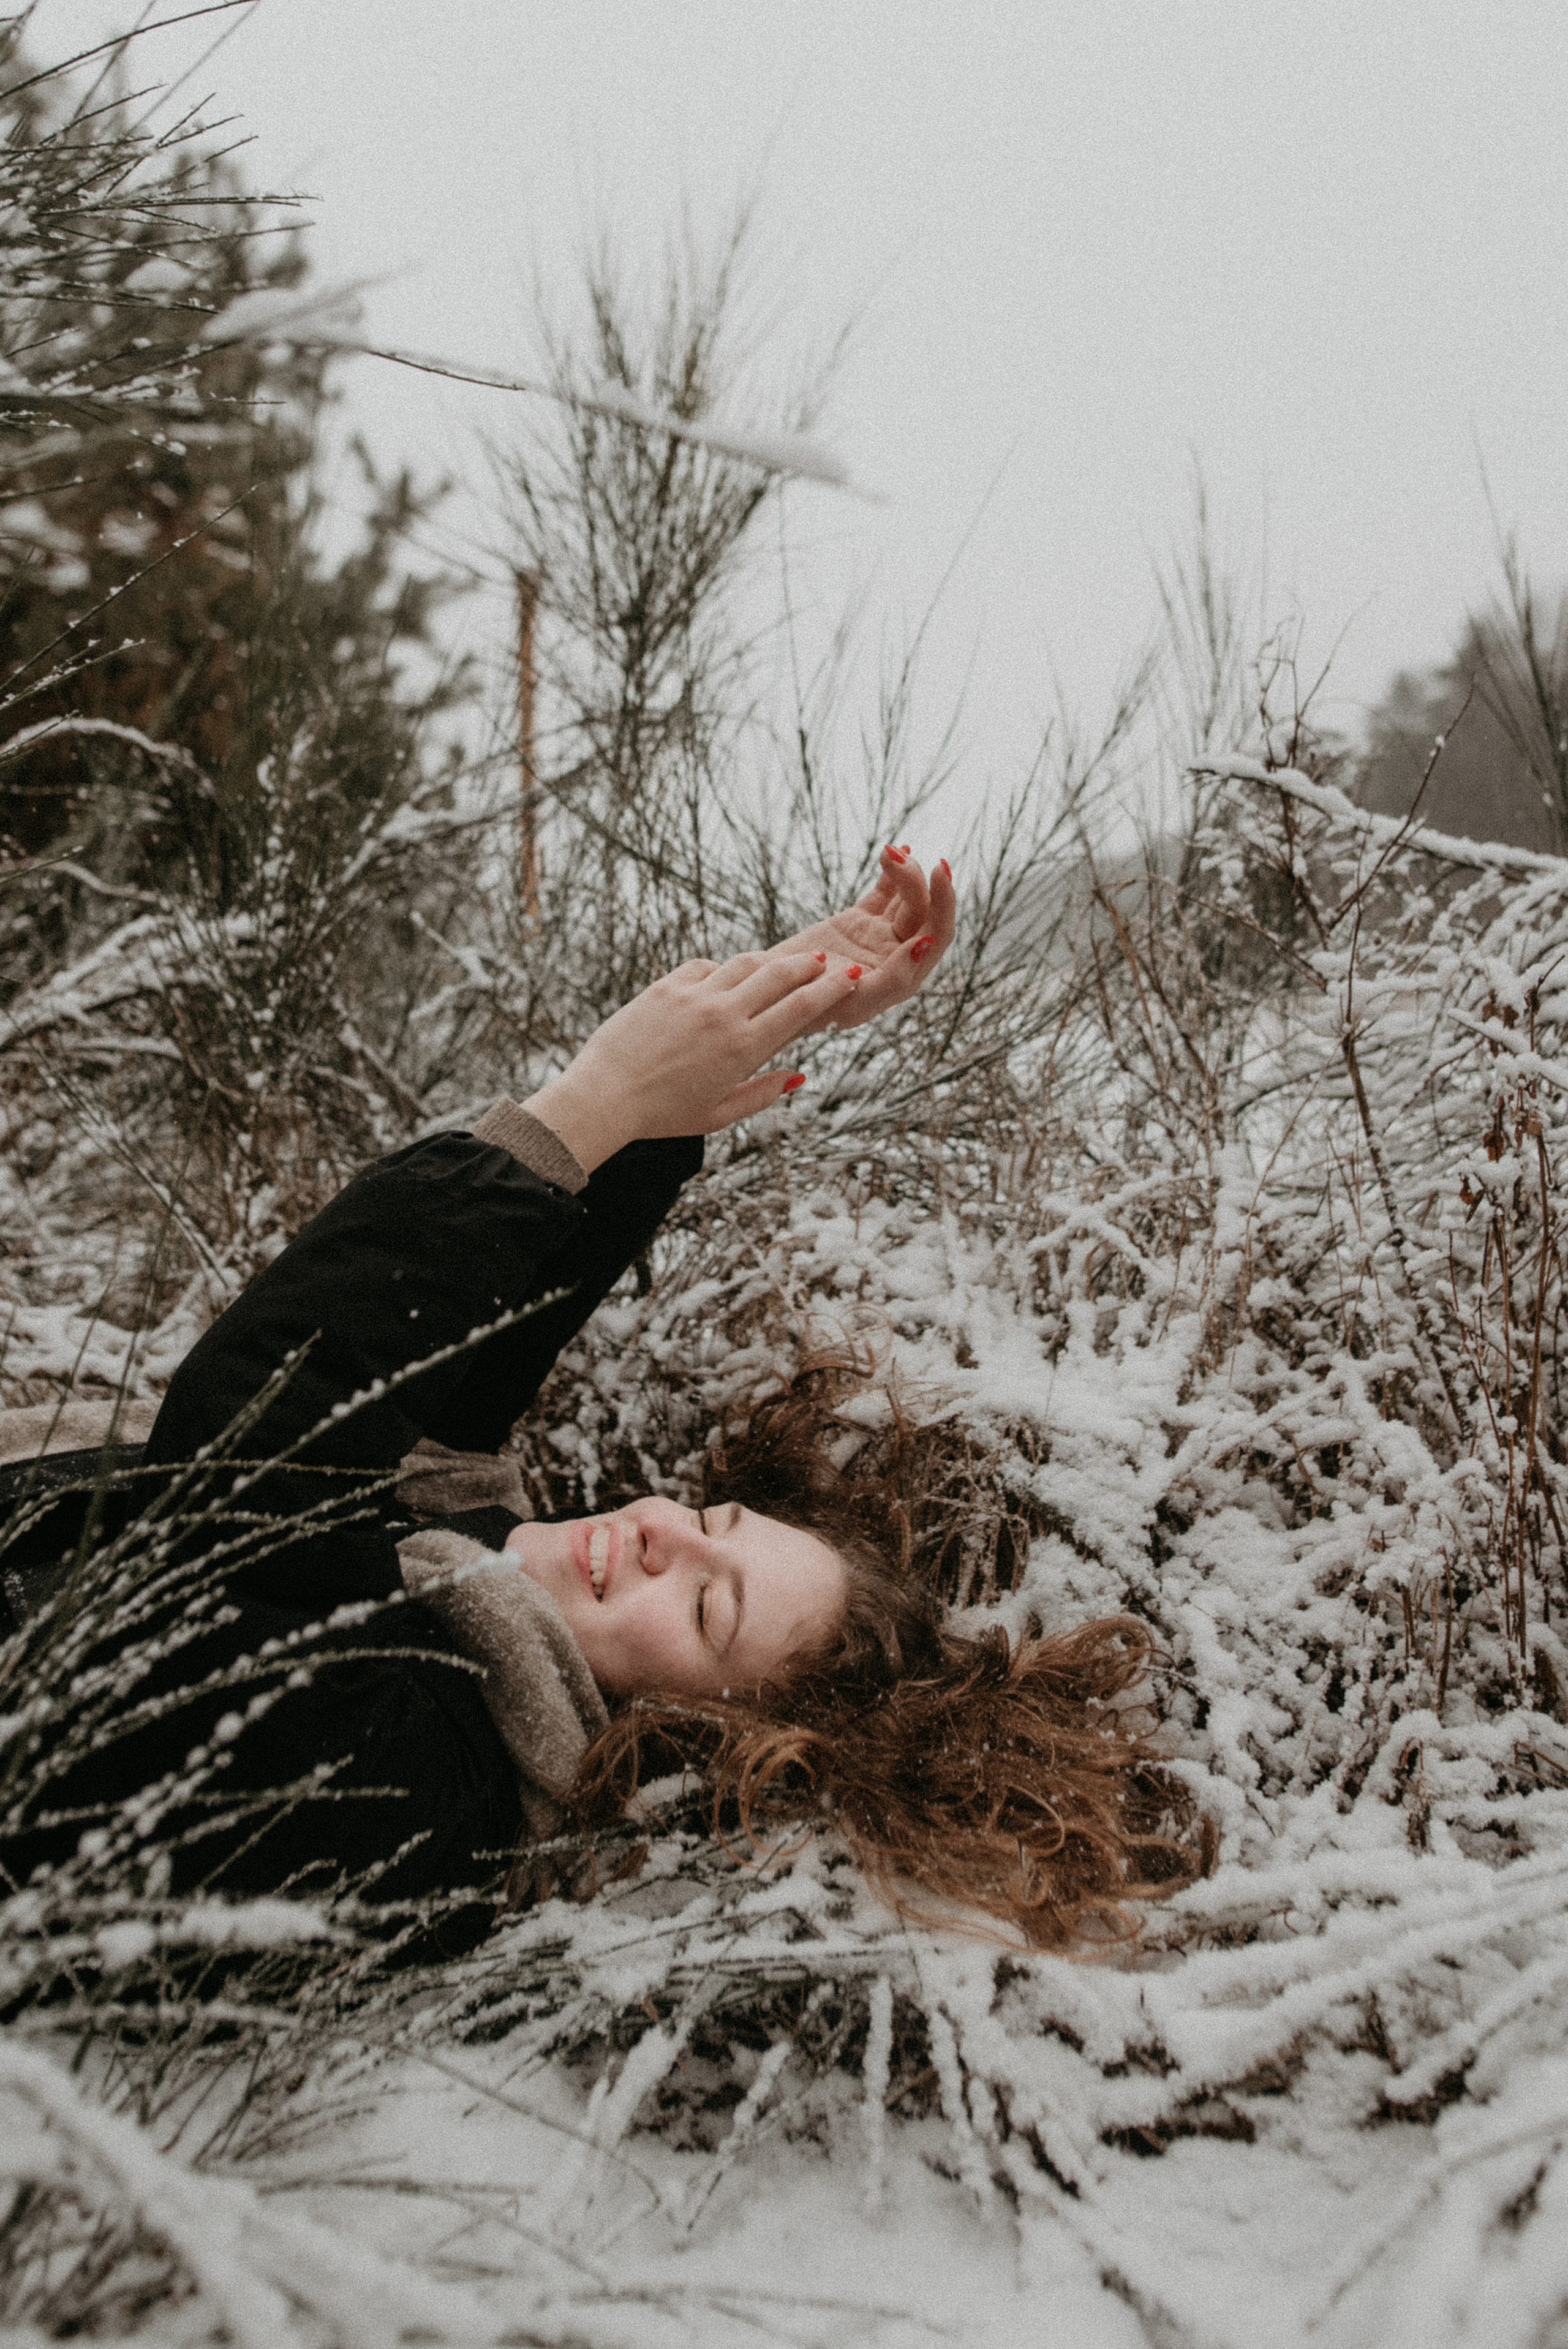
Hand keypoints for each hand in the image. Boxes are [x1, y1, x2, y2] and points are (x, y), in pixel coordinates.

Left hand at [521, 951, 859, 1172]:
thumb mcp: (719, 1115)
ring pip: (745, 963)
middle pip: (781, 974)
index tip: (850, 978)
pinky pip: (704, 966)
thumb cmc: (663, 1115)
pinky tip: (726, 978)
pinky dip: (722, 969)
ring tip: (785, 965)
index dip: (832, 988)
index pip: (802, 1007)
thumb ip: (763, 1094)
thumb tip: (799, 1076)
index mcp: (744, 1048)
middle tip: (826, 962)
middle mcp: (723, 1014)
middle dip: (810, 966)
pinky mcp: (665, 986)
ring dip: (770, 962)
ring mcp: (693, 996)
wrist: (604, 1096)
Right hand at [759, 845, 955, 1032]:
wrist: (770, 994)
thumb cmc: (812, 1009)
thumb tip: (926, 944)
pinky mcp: (860, 920)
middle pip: (923, 912)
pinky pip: (884, 892)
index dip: (944, 905)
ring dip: (905, 871)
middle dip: (920, 882)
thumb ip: (894, 978)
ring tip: (889, 853)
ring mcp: (880, 935)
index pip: (936, 936)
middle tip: (905, 859)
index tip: (937, 872)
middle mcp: (897, 955)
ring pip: (905, 897)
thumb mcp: (854, 1003)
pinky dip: (891, 872)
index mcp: (903, 978)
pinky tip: (898, 848)